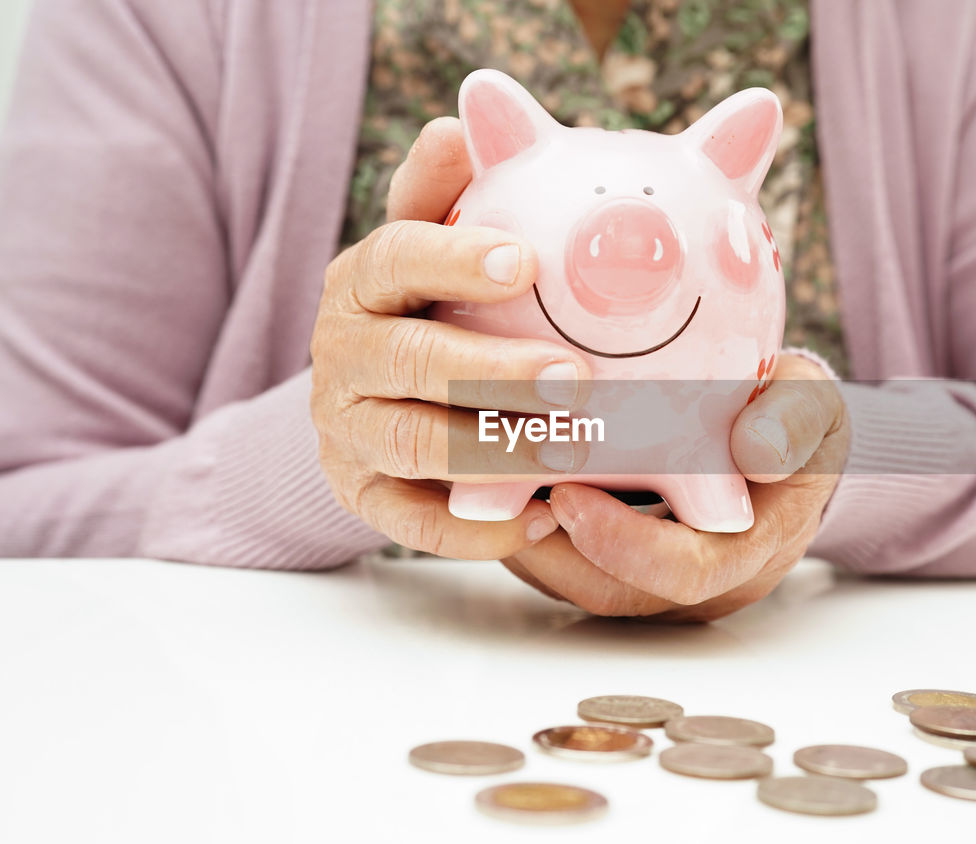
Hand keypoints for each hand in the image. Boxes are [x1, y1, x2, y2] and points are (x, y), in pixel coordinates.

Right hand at [310, 118, 590, 558]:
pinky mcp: (362, 496)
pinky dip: (478, 527)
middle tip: (575, 378)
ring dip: (495, 452)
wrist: (369, 399)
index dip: (451, 259)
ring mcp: (346, 432)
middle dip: (492, 371)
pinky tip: (546, 514)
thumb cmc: (424, 310)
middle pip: (407, 363)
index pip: (392, 259)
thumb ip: (443, 194)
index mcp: (360, 286)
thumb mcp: (426, 245)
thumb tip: (458, 123)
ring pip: (413, 446)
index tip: (523, 261)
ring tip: (573, 452)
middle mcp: (341, 357)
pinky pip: (412, 524)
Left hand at [502, 354, 849, 620]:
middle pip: (617, 591)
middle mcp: (708, 580)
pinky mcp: (633, 569)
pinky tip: (502, 489)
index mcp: (758, 543)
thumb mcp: (812, 402)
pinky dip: (535, 534)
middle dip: (551, 549)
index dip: (624, 544)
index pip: (690, 570)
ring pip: (585, 584)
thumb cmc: (793, 417)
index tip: (568, 492)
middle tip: (502, 492)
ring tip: (485, 489)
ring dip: (531, 545)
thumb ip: (794, 418)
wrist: (786, 442)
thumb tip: (759, 452)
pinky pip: (576, 567)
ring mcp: (668, 581)